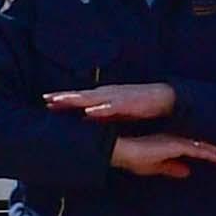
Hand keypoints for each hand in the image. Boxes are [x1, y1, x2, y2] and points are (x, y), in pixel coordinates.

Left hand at [48, 81, 179, 125]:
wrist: (169, 99)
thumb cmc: (142, 104)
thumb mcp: (118, 112)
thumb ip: (101, 115)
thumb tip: (85, 121)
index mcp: (105, 98)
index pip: (80, 98)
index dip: (64, 100)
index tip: (46, 102)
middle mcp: (110, 95)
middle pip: (82, 95)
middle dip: (64, 97)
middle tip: (46, 98)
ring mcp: (120, 97)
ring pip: (94, 98)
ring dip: (77, 99)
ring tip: (60, 102)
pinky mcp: (133, 102)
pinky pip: (114, 106)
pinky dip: (101, 108)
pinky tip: (90, 112)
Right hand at [108, 132, 215, 178]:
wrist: (121, 150)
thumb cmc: (132, 156)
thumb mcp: (155, 167)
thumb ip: (171, 168)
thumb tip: (187, 172)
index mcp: (171, 145)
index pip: (193, 149)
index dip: (207, 154)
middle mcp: (176, 141)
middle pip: (201, 146)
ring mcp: (177, 142)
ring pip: (203, 147)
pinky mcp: (176, 145)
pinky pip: (198, 149)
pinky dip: (211, 154)